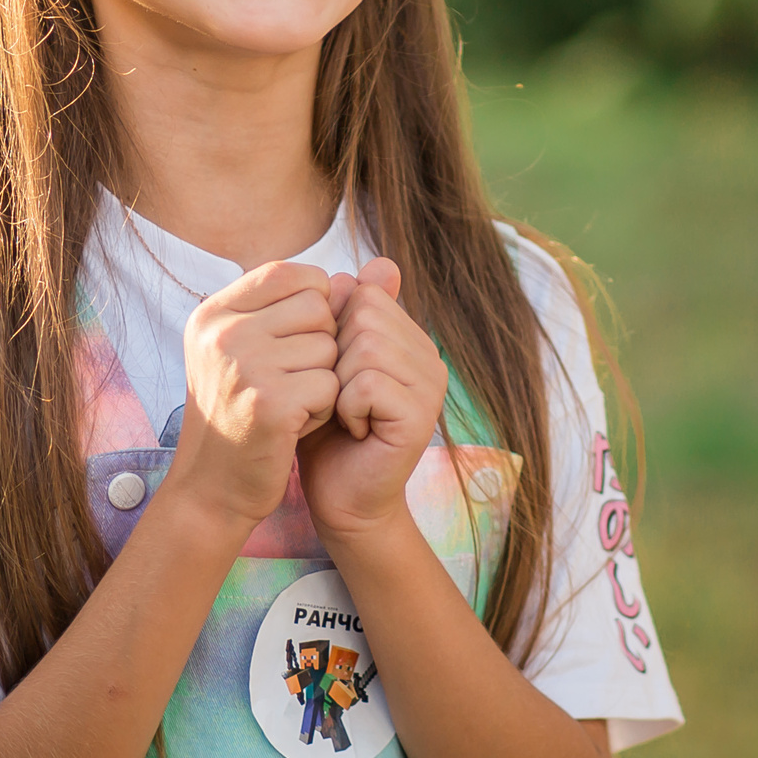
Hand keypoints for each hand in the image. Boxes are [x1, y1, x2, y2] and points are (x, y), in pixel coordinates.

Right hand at [163, 260, 339, 533]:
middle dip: (322, 344)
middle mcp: (223, 333)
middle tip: (294, 379)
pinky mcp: (269, 403)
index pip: (289, 273)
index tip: (302, 339)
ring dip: (324, 379)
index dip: (314, 301)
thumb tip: (360, 276)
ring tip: (292, 403)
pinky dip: (324, 409)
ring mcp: (244, 366)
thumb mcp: (241, 349)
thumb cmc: (239, 413)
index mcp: (213, 314)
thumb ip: (284, 307)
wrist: (213, 487)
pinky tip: (296, 425)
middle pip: (317, 308)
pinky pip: (331, 385)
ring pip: (329, 347)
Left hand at [298, 258, 445, 540]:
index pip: (363, 293)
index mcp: (409, 337)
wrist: (339, 496)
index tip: (334, 373)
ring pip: (365, 347)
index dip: (332, 330)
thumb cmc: (326, 430)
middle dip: (334, 356)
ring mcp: (431, 385)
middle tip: (339, 398)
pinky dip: (347, 408)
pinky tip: (355, 430)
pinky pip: (368, 384)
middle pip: (364, 316)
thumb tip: (381, 262)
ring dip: (338, 384)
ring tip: (347, 414)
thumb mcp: (329, 363)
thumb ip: (348, 315)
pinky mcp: (421, 415)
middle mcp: (429, 355)